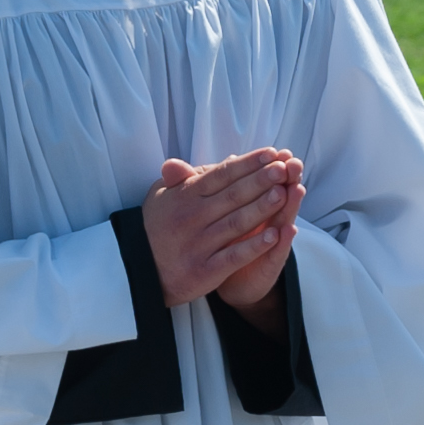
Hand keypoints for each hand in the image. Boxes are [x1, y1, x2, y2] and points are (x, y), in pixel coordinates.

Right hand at [142, 151, 300, 311]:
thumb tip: (180, 162)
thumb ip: (177, 180)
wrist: (139, 270)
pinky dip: (255, 246)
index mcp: (184, 197)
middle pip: (234, 195)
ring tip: (284, 193)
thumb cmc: (156, 228)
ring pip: (237, 223)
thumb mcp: (159, 197)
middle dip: (261, 181)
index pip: (222, 175)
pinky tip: (275, 236)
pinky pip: (234, 256)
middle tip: (284, 168)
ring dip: (262, 208)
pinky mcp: (205, 270)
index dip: (248, 164)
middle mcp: (192, 218)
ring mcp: (199, 244)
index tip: (271, 154)